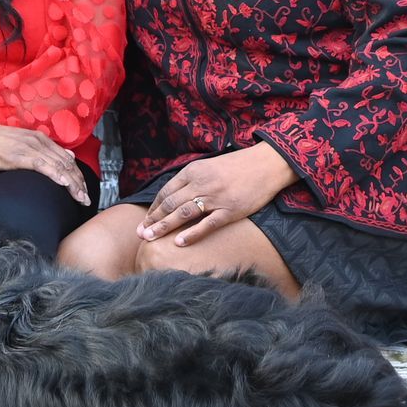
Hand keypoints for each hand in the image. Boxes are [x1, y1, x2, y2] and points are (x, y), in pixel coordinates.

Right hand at [0, 115, 89, 204]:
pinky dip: (56, 175)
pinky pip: (43, 166)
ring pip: (59, 166)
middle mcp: (38, 141)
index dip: (77, 175)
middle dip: (79, 183)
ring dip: (73, 184)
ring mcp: (29, 147)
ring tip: (81, 199)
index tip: (83, 191)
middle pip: (66, 164)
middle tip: (86, 200)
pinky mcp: (19, 156)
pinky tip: (64, 185)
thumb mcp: (17, 145)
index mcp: (38, 138)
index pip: (66, 158)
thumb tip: (59, 157)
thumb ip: (37, 151)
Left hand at [139, 143, 296, 247]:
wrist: (266, 164)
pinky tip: (179, 243)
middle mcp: (201, 183)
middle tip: (140, 234)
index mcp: (194, 171)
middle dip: (153, 220)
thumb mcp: (210, 166)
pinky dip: (192, 234)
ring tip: (150, 238)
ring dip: (164, 227)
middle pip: (170, 203)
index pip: (166, 191)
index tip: (145, 220)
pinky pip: (207, 224)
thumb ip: (192, 179)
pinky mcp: (230, 210)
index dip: (154, 207)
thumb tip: (175, 196)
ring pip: (183, 214)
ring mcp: (215, 197)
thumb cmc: (238, 166)